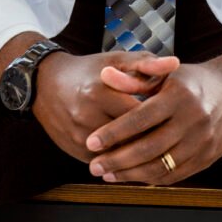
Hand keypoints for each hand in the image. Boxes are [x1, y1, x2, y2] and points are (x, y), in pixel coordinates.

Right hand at [32, 50, 179, 161]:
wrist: (45, 83)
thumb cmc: (88, 70)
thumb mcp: (116, 60)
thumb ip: (146, 63)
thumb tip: (176, 63)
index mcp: (101, 91)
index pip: (139, 114)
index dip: (160, 118)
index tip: (175, 118)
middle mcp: (87, 115)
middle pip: (130, 137)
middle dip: (153, 139)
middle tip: (173, 140)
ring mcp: (79, 135)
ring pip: (118, 154)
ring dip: (138, 155)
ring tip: (160, 151)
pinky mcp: (74, 149)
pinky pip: (104, 161)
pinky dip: (120, 161)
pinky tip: (137, 158)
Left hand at [86, 48, 221, 183]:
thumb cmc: (191, 81)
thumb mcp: (164, 73)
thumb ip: (133, 79)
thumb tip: (104, 75)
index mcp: (178, 95)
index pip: (140, 119)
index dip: (113, 133)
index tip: (91, 142)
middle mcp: (192, 119)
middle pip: (148, 148)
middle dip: (117, 160)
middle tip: (94, 166)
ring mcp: (202, 141)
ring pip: (160, 166)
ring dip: (130, 175)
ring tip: (108, 174)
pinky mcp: (207, 158)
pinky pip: (174, 175)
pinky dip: (150, 179)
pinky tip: (132, 177)